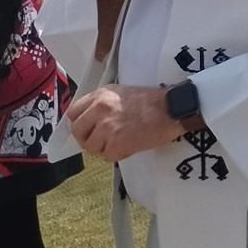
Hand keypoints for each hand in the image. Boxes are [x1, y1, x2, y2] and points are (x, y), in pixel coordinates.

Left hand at [68, 85, 187, 160]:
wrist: (173, 109)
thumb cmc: (152, 101)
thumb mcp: (122, 92)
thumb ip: (103, 103)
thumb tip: (90, 120)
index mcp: (100, 96)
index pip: (73, 113)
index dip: (80, 123)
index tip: (87, 128)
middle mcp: (99, 110)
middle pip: (78, 131)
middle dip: (88, 139)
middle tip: (101, 141)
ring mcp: (107, 127)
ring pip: (91, 147)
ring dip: (103, 148)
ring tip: (120, 143)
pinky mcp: (117, 143)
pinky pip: (107, 156)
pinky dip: (117, 155)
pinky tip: (129, 146)